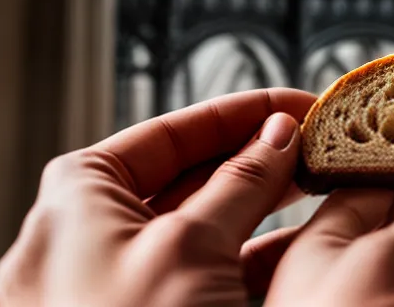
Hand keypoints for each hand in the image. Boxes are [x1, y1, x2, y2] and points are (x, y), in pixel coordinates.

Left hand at [0, 88, 315, 306]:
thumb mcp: (189, 248)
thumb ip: (239, 181)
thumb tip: (279, 132)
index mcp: (77, 197)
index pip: (171, 131)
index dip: (242, 112)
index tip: (297, 105)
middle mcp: (85, 238)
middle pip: (187, 175)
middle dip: (256, 156)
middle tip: (315, 144)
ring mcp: (107, 288)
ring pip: (196, 226)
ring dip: (258, 205)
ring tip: (317, 184)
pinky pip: (194, 274)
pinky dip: (245, 255)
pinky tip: (298, 245)